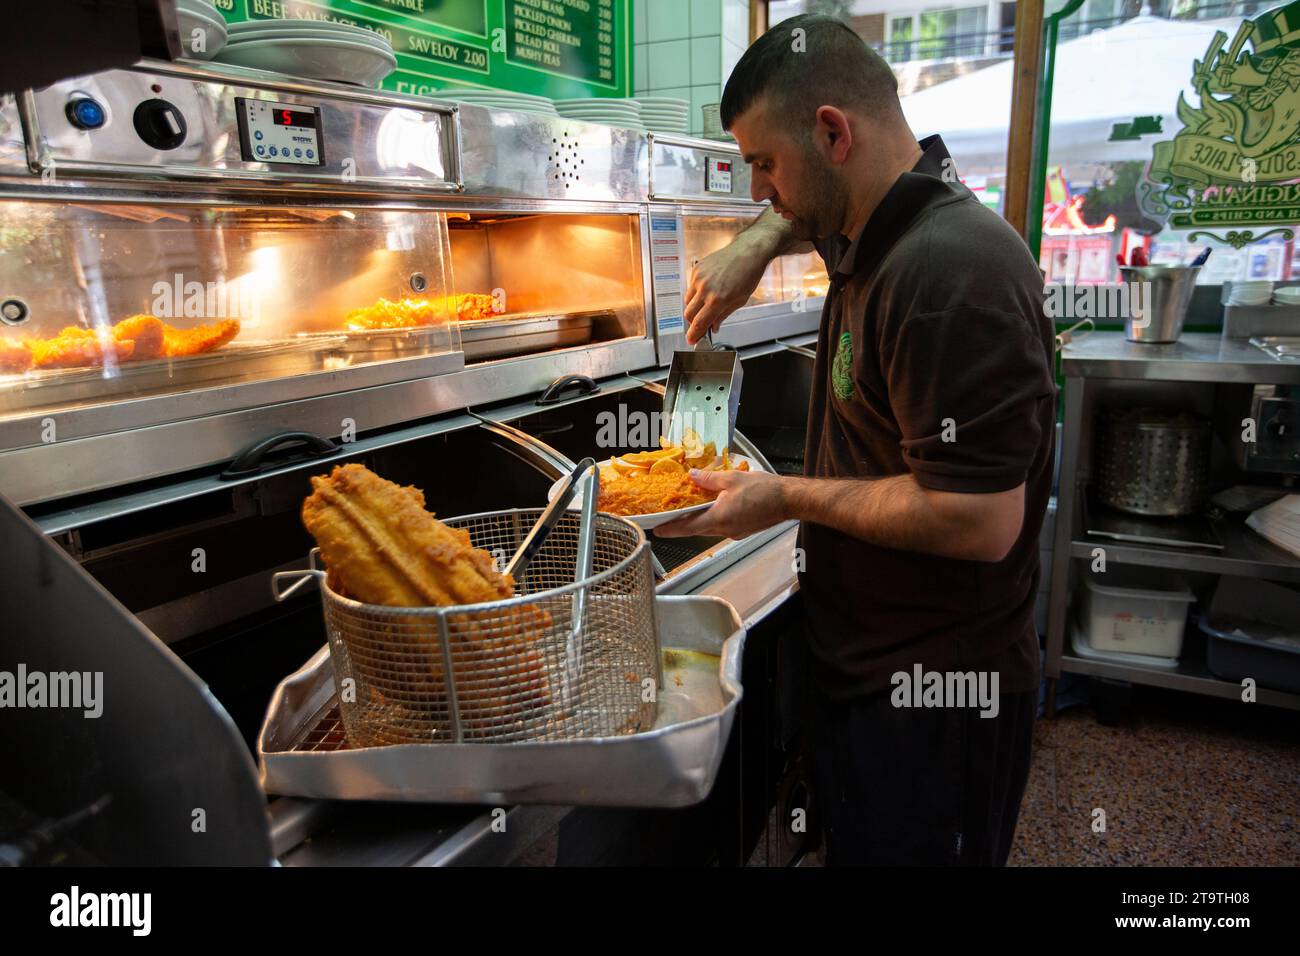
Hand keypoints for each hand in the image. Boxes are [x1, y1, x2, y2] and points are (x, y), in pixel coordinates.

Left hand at [655, 468, 789, 538]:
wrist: (789, 499)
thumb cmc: (764, 489)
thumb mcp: (731, 478)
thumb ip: (708, 478)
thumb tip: (693, 476)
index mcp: (718, 519)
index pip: (687, 527)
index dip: (670, 529)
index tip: (657, 530)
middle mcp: (724, 530)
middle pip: (697, 529)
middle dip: (682, 524)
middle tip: (668, 519)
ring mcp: (735, 532)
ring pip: (710, 527)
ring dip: (698, 520)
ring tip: (688, 510)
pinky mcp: (743, 530)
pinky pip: (722, 525)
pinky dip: (714, 518)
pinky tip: (713, 506)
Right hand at [683, 236, 771, 344]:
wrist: (748, 251)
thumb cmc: (748, 274)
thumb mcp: (740, 300)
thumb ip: (723, 315)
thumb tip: (713, 326)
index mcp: (718, 300)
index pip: (699, 323)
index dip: (694, 334)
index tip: (692, 340)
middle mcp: (705, 289)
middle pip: (689, 314)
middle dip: (693, 322)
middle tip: (701, 323)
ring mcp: (699, 278)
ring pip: (687, 301)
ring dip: (694, 307)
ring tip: (707, 303)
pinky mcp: (697, 269)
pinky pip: (690, 287)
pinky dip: (696, 292)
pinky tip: (708, 288)